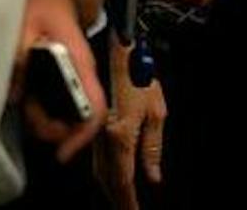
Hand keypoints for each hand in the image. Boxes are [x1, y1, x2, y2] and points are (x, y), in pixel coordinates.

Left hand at [14, 0, 106, 163]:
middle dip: (54, 123)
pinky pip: (55, 81)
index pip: (95, 105)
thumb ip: (20, 65)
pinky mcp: (60, 49)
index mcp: (77, 55)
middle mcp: (80, 58)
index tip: (61, 152)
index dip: (80, 135)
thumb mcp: (19, 29)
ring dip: (43, 108)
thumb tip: (16, 94)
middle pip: (79, 106)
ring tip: (18, 99)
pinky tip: (20, 84)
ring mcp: (72, 54)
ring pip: (66, 95)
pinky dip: (38, 92)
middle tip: (26, 120)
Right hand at [95, 39, 165, 209]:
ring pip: (98, 171)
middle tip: (127, 209)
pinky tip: (110, 178)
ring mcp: (93, 133)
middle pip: (107, 179)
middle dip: (117, 198)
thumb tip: (152, 174)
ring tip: (121, 200)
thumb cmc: (139, 76)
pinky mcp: (90, 127)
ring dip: (109, 188)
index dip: (128, 200)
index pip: (123, 178)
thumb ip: (152, 147)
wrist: (116, 53)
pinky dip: (103, 172)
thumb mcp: (156, 111)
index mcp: (120, 135)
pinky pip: (95, 157)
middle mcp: (101, 138)